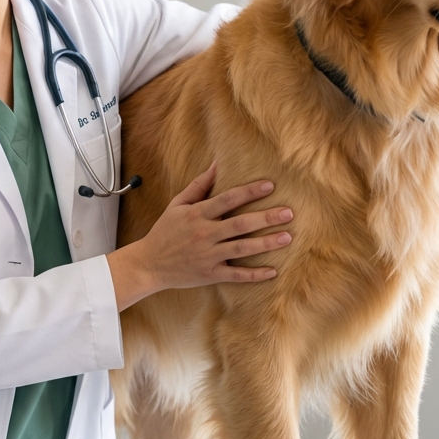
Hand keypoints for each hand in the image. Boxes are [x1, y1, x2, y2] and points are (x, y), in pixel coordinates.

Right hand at [107, 163, 292, 311]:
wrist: (149, 264)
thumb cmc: (166, 231)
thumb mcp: (178, 204)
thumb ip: (200, 185)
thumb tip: (218, 163)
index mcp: (197, 215)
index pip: (227, 200)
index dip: (249, 192)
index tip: (270, 186)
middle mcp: (204, 235)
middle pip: (240, 225)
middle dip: (265, 218)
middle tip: (289, 213)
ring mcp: (208, 256)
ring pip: (242, 249)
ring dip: (266, 243)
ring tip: (287, 237)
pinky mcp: (210, 274)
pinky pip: (236, 275)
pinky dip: (254, 275)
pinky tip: (273, 271)